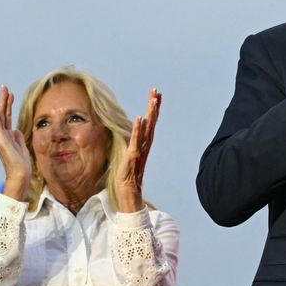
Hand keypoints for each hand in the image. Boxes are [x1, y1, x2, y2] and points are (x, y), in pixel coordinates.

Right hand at [0, 86, 31, 200]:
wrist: (20, 173)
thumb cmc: (21, 163)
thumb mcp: (21, 146)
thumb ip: (17, 136)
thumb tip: (16, 129)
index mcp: (7, 135)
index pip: (7, 117)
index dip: (8, 105)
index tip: (9, 94)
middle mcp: (1, 134)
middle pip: (2, 113)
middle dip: (3, 99)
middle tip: (3, 86)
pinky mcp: (0, 139)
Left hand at [115, 88, 160, 211]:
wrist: (129, 194)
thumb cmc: (128, 178)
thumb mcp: (130, 158)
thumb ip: (133, 148)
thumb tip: (132, 141)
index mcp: (144, 146)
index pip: (150, 124)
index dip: (153, 110)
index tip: (156, 97)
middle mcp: (145, 146)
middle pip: (152, 123)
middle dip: (154, 107)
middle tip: (157, 91)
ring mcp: (140, 151)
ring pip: (147, 129)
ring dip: (150, 114)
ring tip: (153, 100)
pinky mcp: (133, 156)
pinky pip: (136, 140)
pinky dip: (138, 129)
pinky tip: (140, 118)